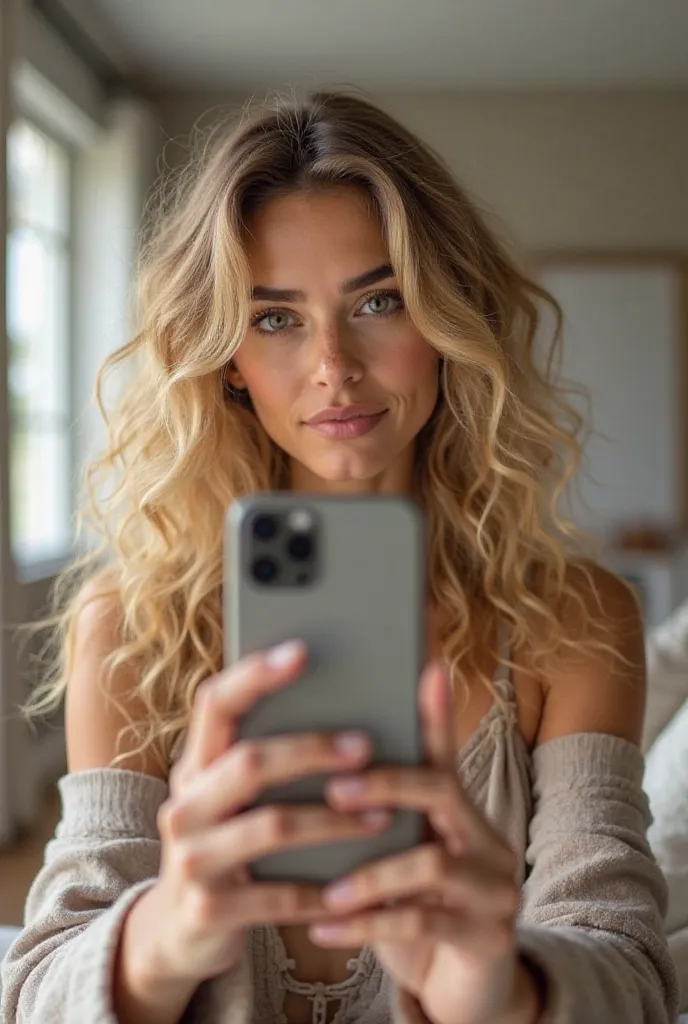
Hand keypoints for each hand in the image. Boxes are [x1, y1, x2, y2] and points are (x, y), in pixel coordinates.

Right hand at [153, 640, 390, 983]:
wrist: (179, 930)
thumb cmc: (227, 842)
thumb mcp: (230, 797)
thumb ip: (263, 754)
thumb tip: (339, 697)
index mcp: (194, 765)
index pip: (214, 704)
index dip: (255, 675)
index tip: (301, 652)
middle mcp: (184, 805)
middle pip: (251, 761)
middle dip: (312, 750)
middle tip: (364, 747)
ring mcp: (191, 859)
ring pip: (273, 826)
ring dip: (335, 820)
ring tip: (383, 815)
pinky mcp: (209, 909)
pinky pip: (280, 894)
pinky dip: (325, 889)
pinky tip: (359, 886)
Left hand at [310, 661, 538, 1023]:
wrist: (458, 989)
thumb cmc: (415, 910)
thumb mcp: (396, 860)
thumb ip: (373, 821)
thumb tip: (316, 773)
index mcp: (460, 814)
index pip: (443, 752)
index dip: (434, 712)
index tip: (424, 668)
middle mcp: (488, 839)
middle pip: (441, 788)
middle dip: (386, 783)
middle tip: (335, 792)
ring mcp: (496, 888)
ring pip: (432, 861)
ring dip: (370, 874)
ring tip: (325, 890)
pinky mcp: (490, 937)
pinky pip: (424, 921)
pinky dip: (368, 925)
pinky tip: (324, 929)